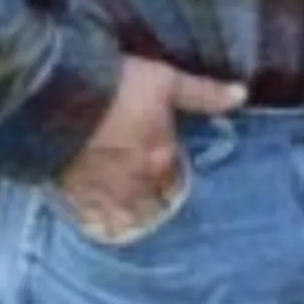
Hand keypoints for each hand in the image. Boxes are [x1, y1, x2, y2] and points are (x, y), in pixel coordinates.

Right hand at [56, 57, 245, 240]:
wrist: (61, 95)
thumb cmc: (119, 85)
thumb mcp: (167, 82)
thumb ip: (204, 94)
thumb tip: (242, 95)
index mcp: (162, 160)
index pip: (176, 180)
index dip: (171, 170)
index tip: (164, 160)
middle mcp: (137, 186)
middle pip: (152, 205)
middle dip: (151, 198)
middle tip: (144, 184)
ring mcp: (103, 196)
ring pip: (125, 219)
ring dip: (129, 215)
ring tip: (125, 203)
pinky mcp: (74, 197)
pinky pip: (93, 222)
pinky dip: (99, 221)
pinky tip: (98, 213)